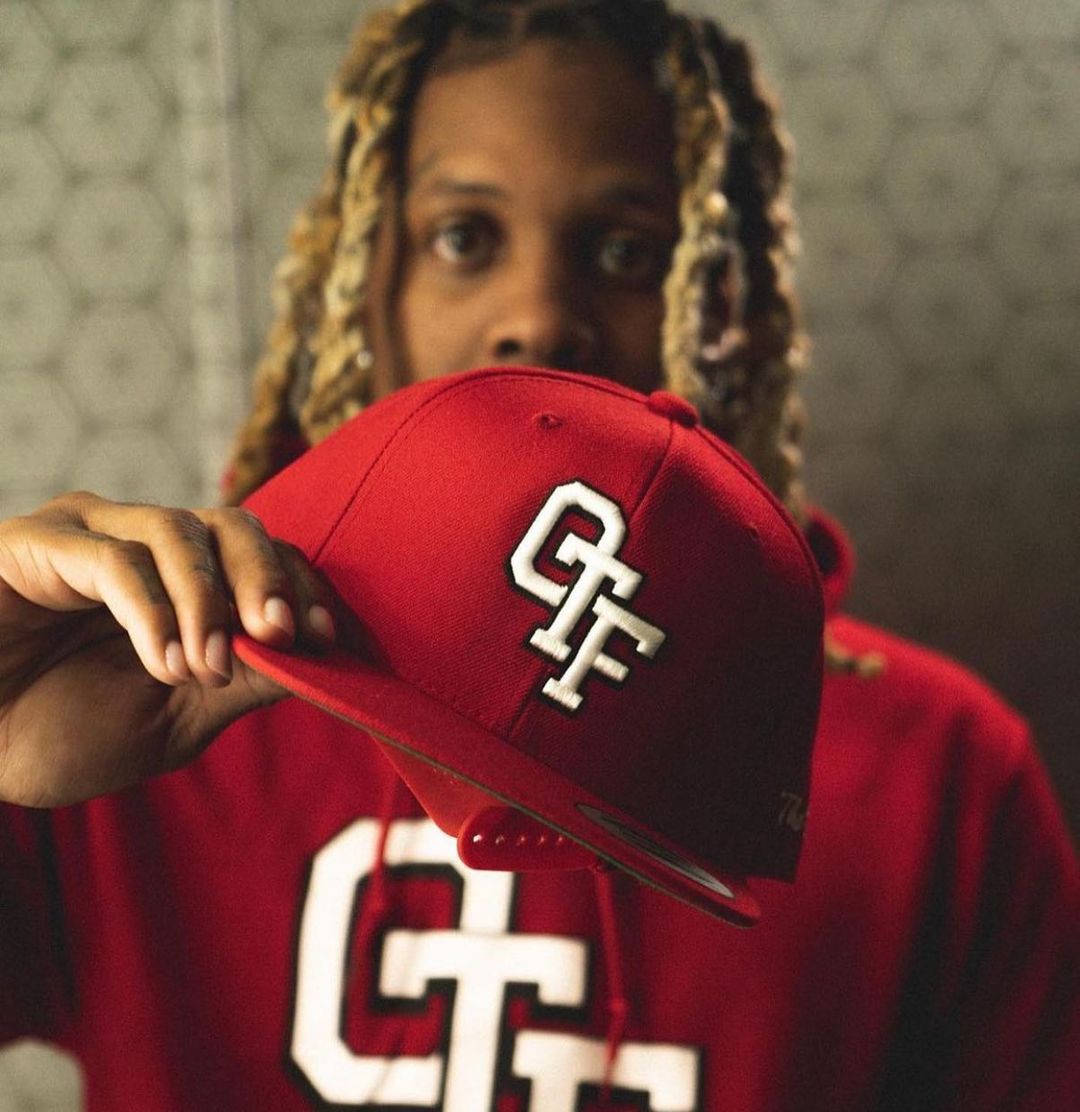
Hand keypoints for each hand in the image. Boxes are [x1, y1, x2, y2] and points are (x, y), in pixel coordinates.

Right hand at [0, 492, 336, 806]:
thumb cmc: (67, 732)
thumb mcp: (179, 716)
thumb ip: (246, 681)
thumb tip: (319, 659)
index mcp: (183, 576)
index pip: (261, 554)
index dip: (299, 588)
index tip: (326, 638)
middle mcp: (140, 540)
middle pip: (230, 525)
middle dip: (268, 579)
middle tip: (286, 635)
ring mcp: (87, 532)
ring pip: (176, 533)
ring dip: (207, 603)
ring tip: (207, 668)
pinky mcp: (34, 542)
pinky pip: (113, 560)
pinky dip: (153, 611)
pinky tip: (167, 663)